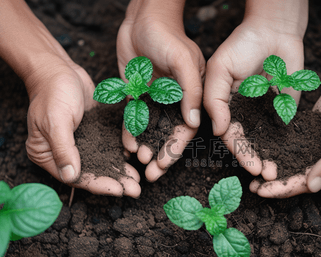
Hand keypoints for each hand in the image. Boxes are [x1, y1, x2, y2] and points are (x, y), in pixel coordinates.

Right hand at [25, 55, 140, 197]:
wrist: (58, 67)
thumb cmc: (52, 91)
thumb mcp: (56, 120)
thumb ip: (64, 149)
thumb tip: (71, 176)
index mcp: (46, 154)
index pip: (75, 176)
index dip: (98, 185)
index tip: (120, 191)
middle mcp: (62, 152)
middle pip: (90, 172)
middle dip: (114, 181)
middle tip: (136, 190)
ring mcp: (77, 142)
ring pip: (101, 161)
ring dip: (119, 170)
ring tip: (138, 180)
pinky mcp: (91, 131)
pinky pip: (106, 146)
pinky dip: (120, 153)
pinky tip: (135, 158)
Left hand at [116, 0, 204, 181]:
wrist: (142, 18)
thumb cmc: (168, 36)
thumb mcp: (183, 62)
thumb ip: (191, 92)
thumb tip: (195, 124)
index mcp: (191, 95)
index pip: (186, 129)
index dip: (175, 149)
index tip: (163, 165)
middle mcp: (175, 101)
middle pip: (169, 134)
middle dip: (160, 154)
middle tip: (149, 173)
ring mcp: (155, 98)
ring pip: (151, 129)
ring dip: (146, 146)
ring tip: (137, 161)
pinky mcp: (138, 93)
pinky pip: (134, 117)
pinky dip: (131, 130)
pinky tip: (126, 144)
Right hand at [204, 19, 305, 178]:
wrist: (274, 30)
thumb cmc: (241, 45)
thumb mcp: (219, 69)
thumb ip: (214, 99)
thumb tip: (218, 131)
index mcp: (225, 107)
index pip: (230, 135)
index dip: (239, 151)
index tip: (250, 165)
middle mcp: (243, 114)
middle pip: (248, 144)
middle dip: (255, 161)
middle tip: (265, 174)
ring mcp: (263, 113)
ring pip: (265, 142)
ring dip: (270, 158)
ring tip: (276, 172)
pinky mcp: (283, 109)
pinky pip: (283, 130)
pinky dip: (285, 145)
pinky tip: (290, 157)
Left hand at [249, 71, 320, 197]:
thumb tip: (312, 186)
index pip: (311, 183)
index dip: (285, 188)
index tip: (262, 191)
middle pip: (300, 177)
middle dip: (276, 183)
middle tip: (251, 187)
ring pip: (295, 163)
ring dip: (276, 168)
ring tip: (253, 173)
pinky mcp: (314, 132)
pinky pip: (294, 145)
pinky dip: (279, 150)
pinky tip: (263, 152)